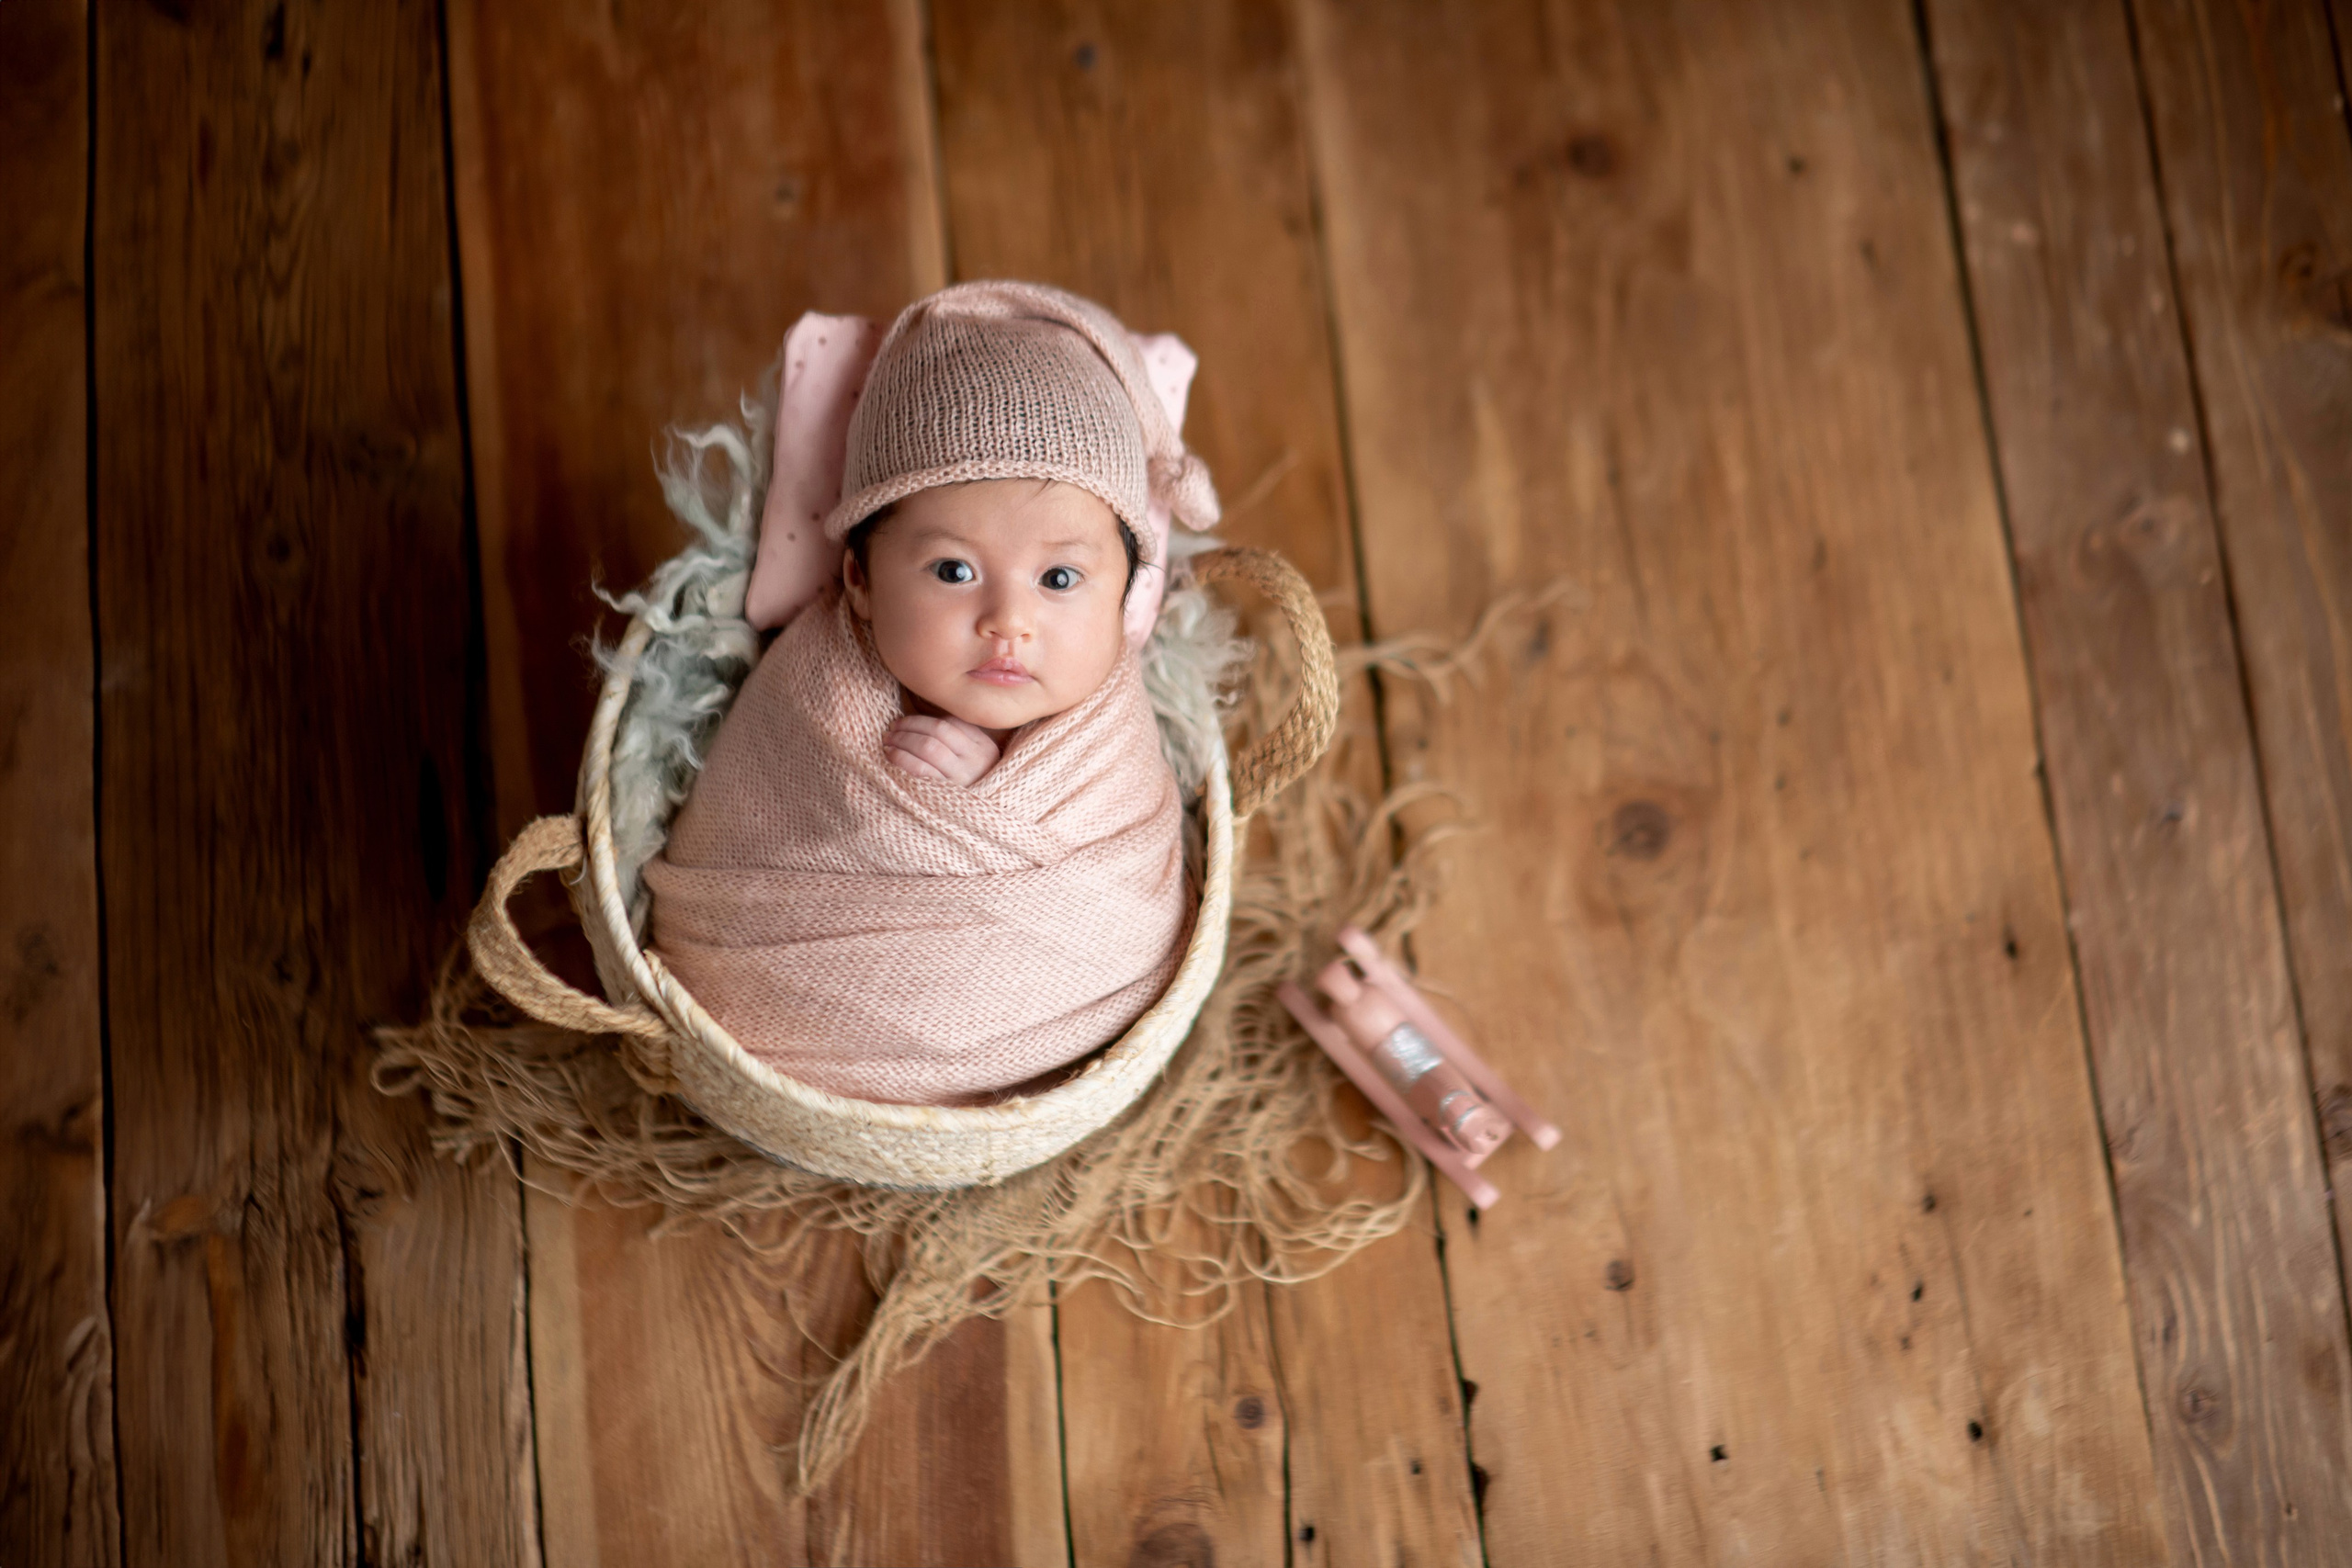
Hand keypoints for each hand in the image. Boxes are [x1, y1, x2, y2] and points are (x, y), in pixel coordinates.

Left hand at [884, 713, 1000, 785]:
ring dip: (903, 740)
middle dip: (910, 726)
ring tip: (888, 740)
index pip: (951, 723)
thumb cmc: (972, 790)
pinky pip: (919, 770)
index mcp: (984, 749)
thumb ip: (961, 742)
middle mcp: (975, 762)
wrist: (983, 827)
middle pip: (937, 732)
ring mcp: (960, 779)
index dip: (922, 720)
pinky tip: (890, 755)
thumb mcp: (978, 764)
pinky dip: (901, 758)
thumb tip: (922, 724)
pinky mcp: (943, 795)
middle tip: (891, 728)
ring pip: (927, 747)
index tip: (905, 721)